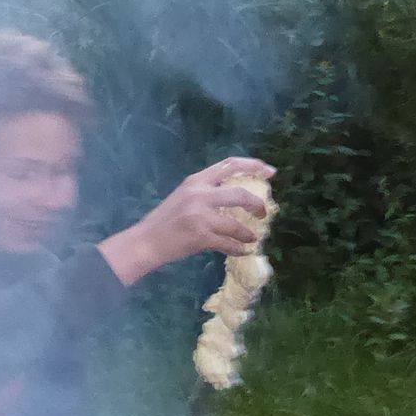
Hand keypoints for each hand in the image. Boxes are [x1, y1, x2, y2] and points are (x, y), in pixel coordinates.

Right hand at [113, 157, 273, 274]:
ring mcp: (200, 216)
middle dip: (257, 204)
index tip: (270, 172)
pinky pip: (229, 243)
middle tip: (264, 212)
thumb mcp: (184, 196)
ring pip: (236, 224)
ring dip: (248, 233)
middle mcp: (199, 194)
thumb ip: (207, 191)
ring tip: (252, 237)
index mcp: (195, 180)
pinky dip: (239, 248)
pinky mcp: (201, 237)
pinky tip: (243, 250)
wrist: (145, 242)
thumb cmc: (165, 220)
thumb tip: (238, 194)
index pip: (230, 165)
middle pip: (240, 193)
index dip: (253, 166)